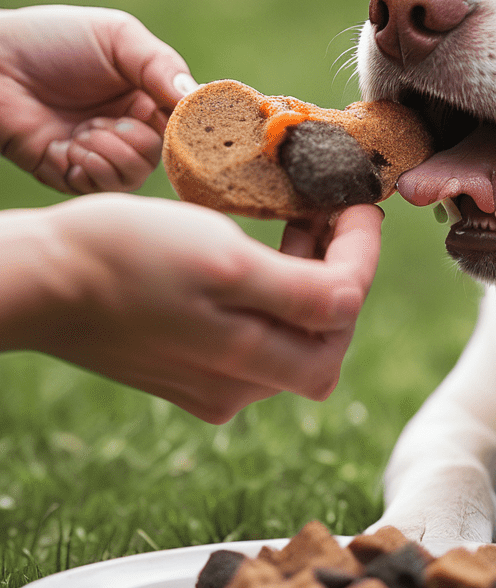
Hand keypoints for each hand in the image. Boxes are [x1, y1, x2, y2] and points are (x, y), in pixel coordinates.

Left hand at [0, 5, 197, 193]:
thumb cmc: (52, 40)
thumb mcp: (116, 36)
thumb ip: (160, 64)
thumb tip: (194, 96)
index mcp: (144, 95)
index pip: (183, 122)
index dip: (186, 127)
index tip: (179, 124)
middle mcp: (126, 126)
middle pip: (163, 156)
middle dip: (140, 141)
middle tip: (109, 121)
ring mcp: (97, 152)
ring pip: (134, 175)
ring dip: (113, 154)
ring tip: (85, 132)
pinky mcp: (67, 172)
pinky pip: (98, 187)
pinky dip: (90, 168)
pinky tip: (69, 146)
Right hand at [0, 195, 383, 422]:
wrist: (39, 279)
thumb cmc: (123, 257)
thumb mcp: (222, 260)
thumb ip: (299, 290)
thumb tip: (356, 297)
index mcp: (251, 360)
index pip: (343, 308)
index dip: (364, 250)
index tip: (362, 202)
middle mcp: (240, 385)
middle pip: (330, 331)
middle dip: (347, 268)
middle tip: (339, 213)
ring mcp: (217, 382)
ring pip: (298, 333)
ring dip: (317, 276)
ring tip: (307, 221)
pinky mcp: (196, 370)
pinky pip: (262, 334)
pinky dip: (280, 291)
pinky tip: (272, 249)